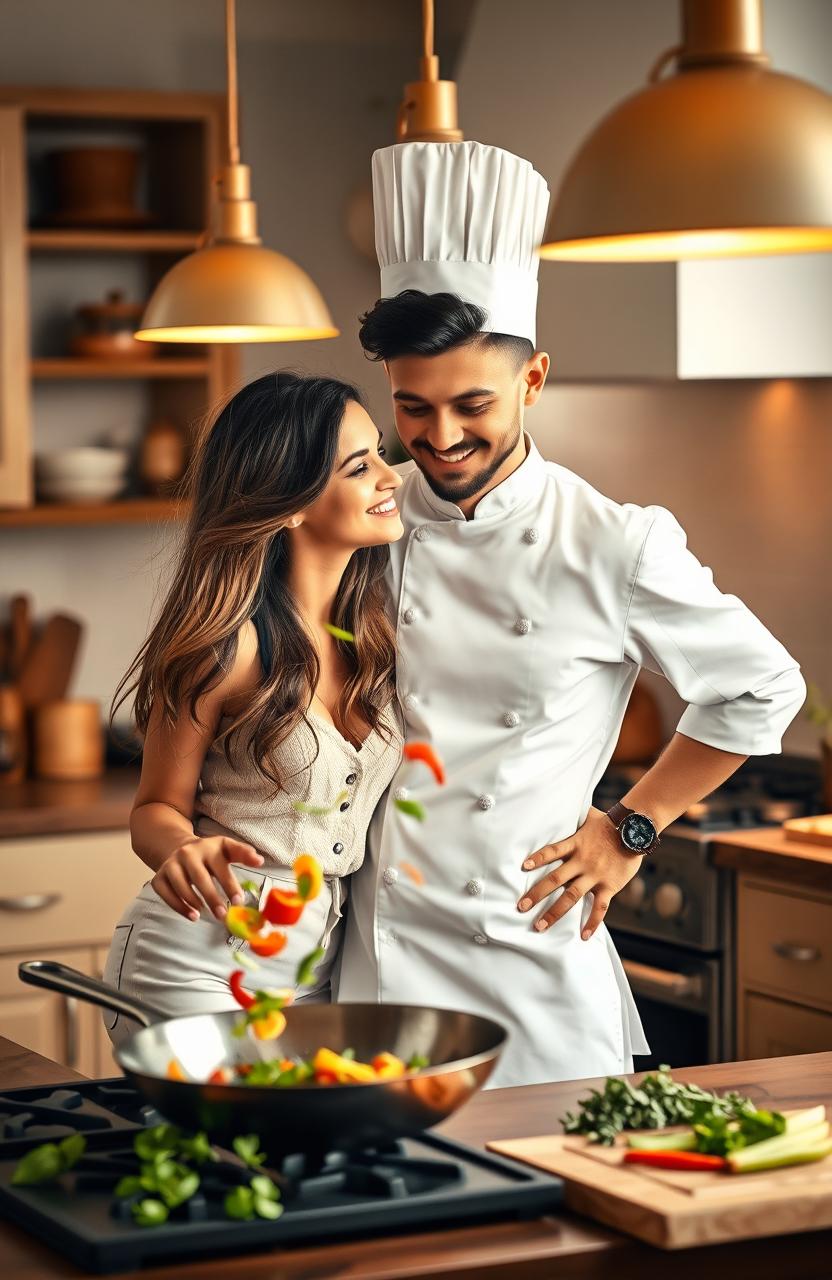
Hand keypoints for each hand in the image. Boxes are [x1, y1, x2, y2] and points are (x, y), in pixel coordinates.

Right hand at [151, 836, 262, 922]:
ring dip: (194, 902)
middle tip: (223, 915)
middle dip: (212, 897)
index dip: (230, 885)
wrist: (178, 848)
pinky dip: (178, 906)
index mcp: (209, 847)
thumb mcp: (227, 849)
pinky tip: (192, 915)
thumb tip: (260, 861)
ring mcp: (172, 864)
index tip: (239, 901)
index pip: (221, 867)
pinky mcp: (159, 876)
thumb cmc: (209, 854)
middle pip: (200, 877)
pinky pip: (166, 893)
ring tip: (205, 915)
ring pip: (181, 885)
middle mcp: (188, 853)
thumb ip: (244, 854)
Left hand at [517, 807, 640, 940]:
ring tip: (540, 926)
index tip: (522, 867)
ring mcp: (595, 875)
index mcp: (575, 844)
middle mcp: (582, 861)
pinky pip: (599, 908)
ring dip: (554, 912)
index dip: (537, 858)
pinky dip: (592, 923)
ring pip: (571, 897)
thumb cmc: (611, 823)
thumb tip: (561, 803)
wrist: (636, 832)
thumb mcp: (589, 816)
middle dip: (537, 894)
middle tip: (521, 907)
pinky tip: (583, 936)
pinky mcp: (609, 886)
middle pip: (555, 879)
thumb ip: (574, 817)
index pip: (552, 851)